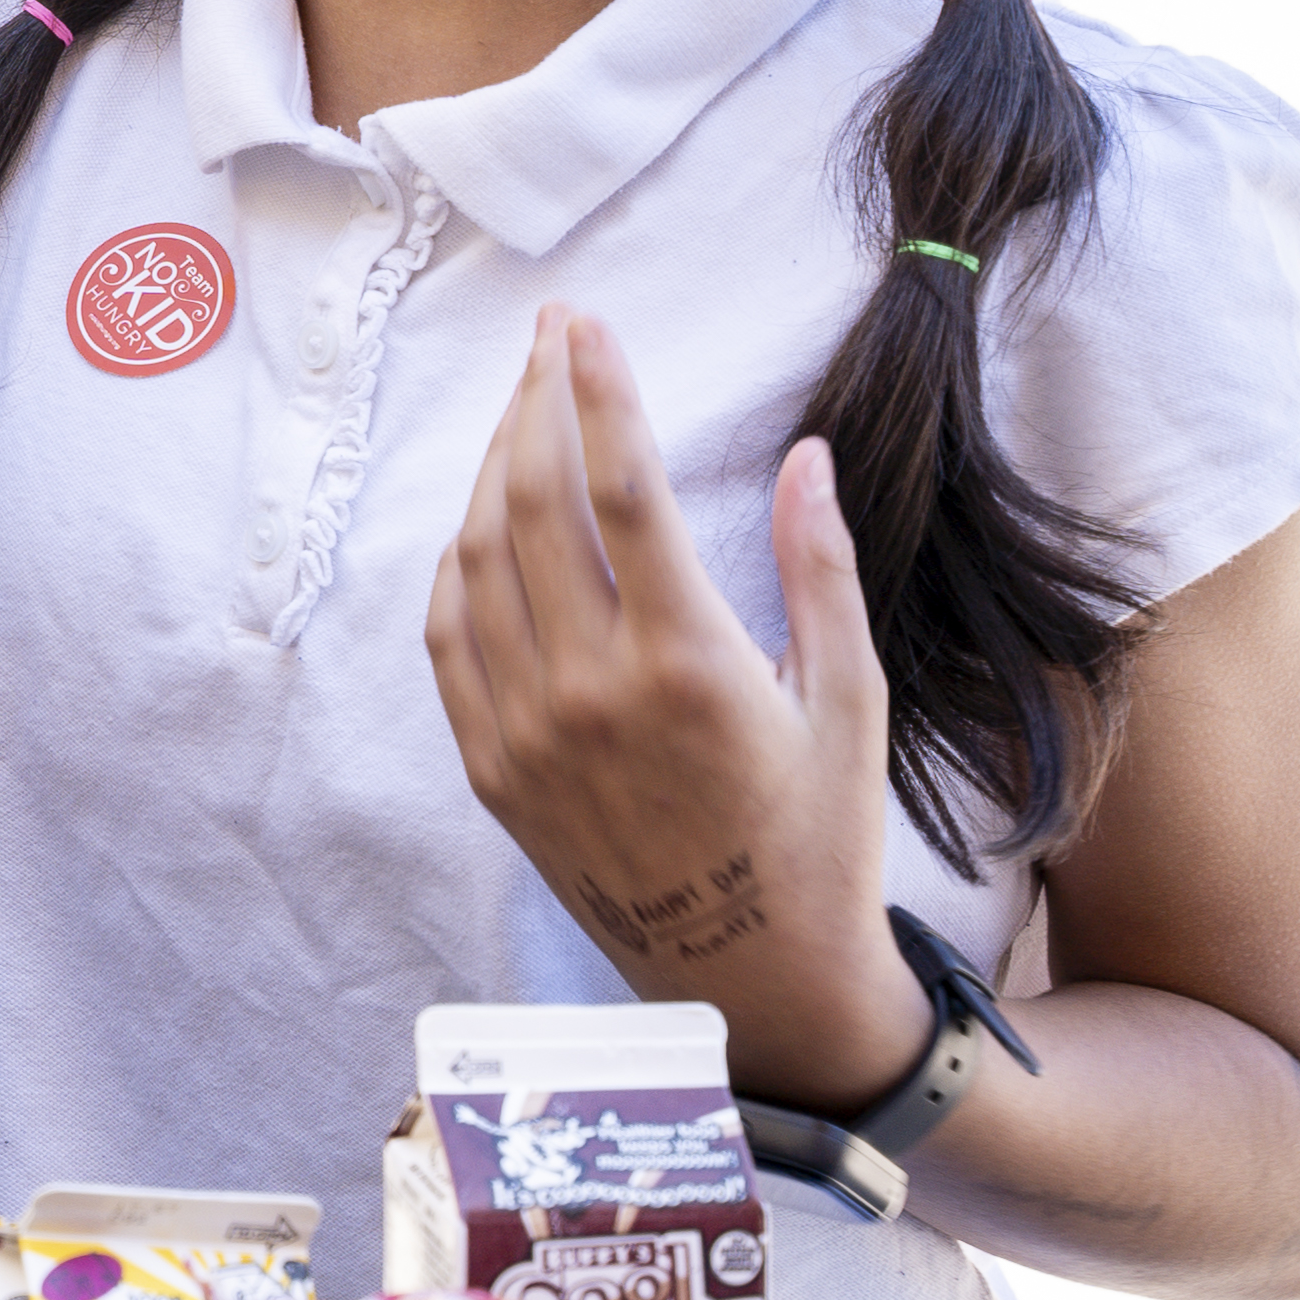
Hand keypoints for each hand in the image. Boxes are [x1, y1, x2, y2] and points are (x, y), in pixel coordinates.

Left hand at [424, 309, 929, 1107]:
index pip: (620, 490)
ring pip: (477, 558)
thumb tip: (805, 453)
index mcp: (687, 665)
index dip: (596, 392)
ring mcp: (526, 731)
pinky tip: (487, 513)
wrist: (750, 974)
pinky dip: (458, 558)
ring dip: (493, 467)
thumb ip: (822, 570)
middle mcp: (590, 691)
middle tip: (550, 337)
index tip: (586, 324)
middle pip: (532, 503)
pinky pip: (448, 635)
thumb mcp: (851, 702)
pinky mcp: (490, 767)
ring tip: (524, 407)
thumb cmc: (821, 835)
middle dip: (534, 402)